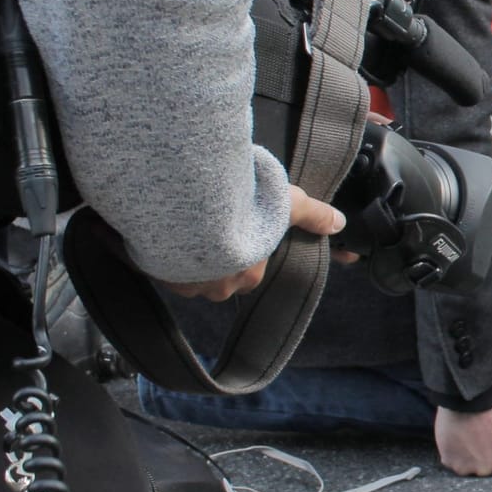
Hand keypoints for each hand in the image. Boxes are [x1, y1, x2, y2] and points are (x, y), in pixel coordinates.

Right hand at [163, 185, 345, 301]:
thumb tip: (338, 224)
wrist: (189, 209)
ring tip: (183, 221)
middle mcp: (216, 287)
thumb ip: (311, 214)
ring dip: (183, 252)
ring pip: (185, 271)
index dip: (245, 246)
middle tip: (210, 222)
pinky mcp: (153, 273)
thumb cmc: (241, 209)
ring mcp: (182, 283)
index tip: (239, 226)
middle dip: (213, 253)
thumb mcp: (285, 203)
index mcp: (247, 276)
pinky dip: (153, 248)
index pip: (249, 269)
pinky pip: (153, 264)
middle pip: (217, 274)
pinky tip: (156, 227)